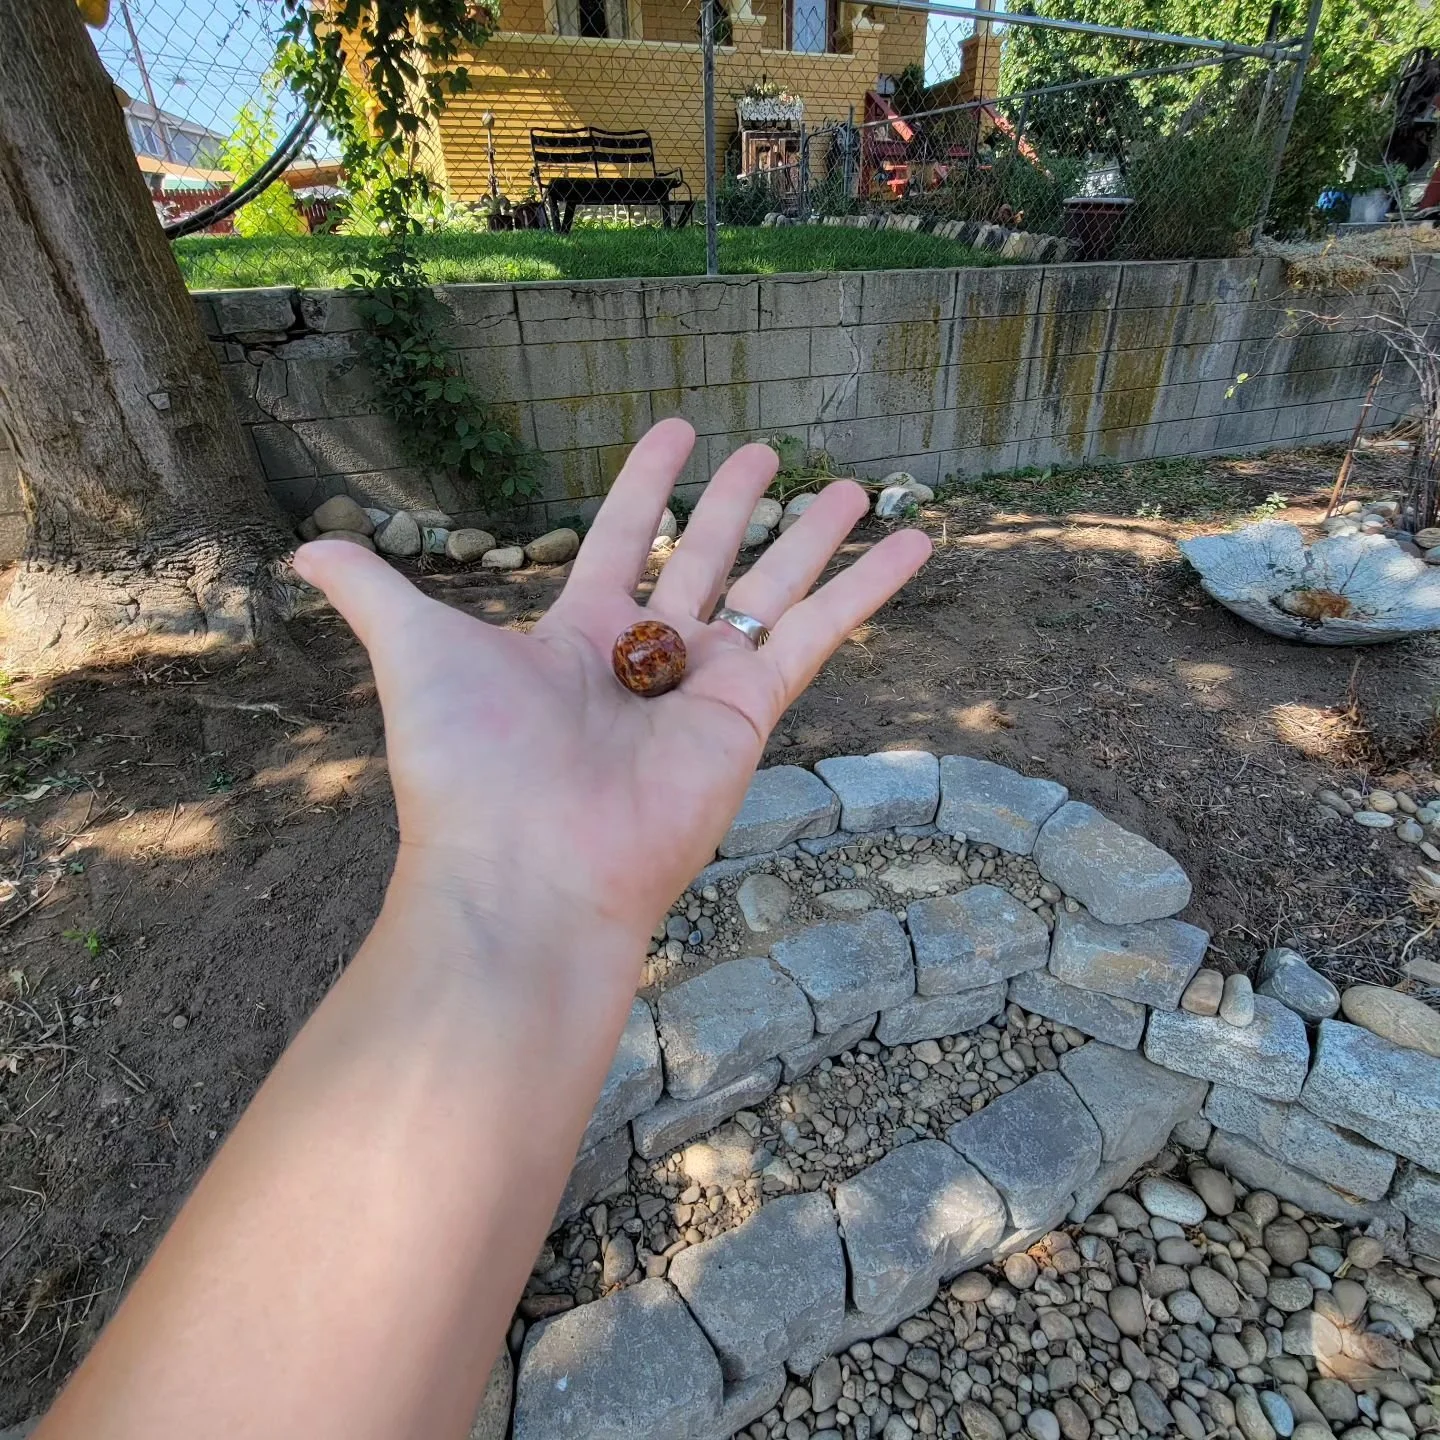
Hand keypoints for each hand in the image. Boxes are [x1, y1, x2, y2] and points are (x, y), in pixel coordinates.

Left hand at [294, 419, 930, 960]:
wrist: (526, 873)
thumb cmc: (467, 766)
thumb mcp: (414, 652)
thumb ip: (373, 592)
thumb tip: (303, 550)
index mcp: (574, 635)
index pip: (618, 536)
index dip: (645, 484)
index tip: (676, 430)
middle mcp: (645, 658)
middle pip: (703, 558)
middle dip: (732, 505)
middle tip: (764, 453)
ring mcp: (705, 686)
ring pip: (774, 589)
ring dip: (812, 537)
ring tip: (854, 484)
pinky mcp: (754, 710)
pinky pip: (822, 631)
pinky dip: (871, 587)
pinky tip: (916, 541)